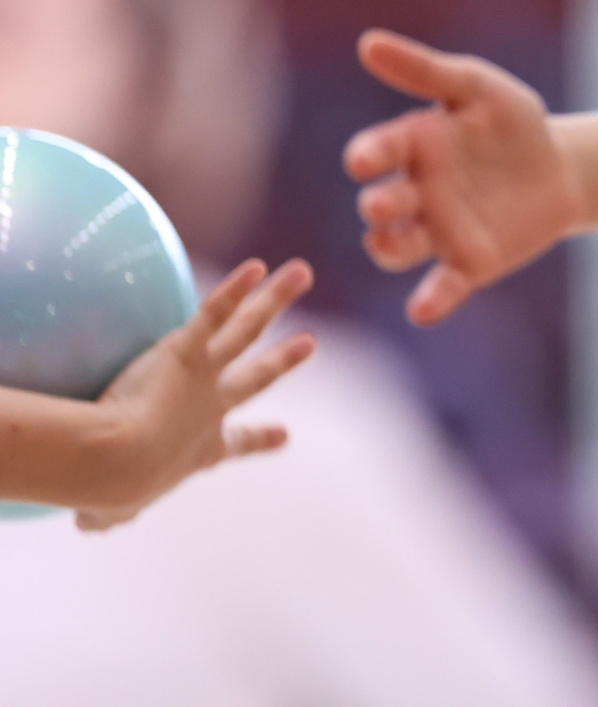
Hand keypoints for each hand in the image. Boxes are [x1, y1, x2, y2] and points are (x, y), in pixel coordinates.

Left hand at [79, 257, 314, 529]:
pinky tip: (257, 267)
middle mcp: (214, 407)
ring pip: (249, 329)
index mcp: (202, 449)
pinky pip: (215, 313)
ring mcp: (206, 376)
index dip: (261, 440)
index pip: (237, 443)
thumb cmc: (112, 489)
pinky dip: (237, 289)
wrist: (119, 462)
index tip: (284, 435)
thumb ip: (109, 515)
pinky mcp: (186, 351)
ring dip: (277, 299)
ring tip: (301, 272)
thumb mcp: (112, 510)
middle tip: (311, 341)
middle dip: (286, 358)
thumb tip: (91, 524)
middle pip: (259, 376)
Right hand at [346, 30, 581, 326]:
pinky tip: (423, 309)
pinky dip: (431, 300)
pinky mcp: (468, 263)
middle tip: (385, 202)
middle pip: (381, 205)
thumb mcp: (477, 88)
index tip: (366, 158)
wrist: (563, 166)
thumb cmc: (511, 123)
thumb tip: (368, 42)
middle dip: (379, 204)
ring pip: (396, 248)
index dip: (369, 155)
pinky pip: (442, 286)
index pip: (377, 151)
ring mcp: (437, 231)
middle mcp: (414, 193)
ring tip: (389, 242)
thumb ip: (425, 70)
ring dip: (389, 247)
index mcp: (411, 147)